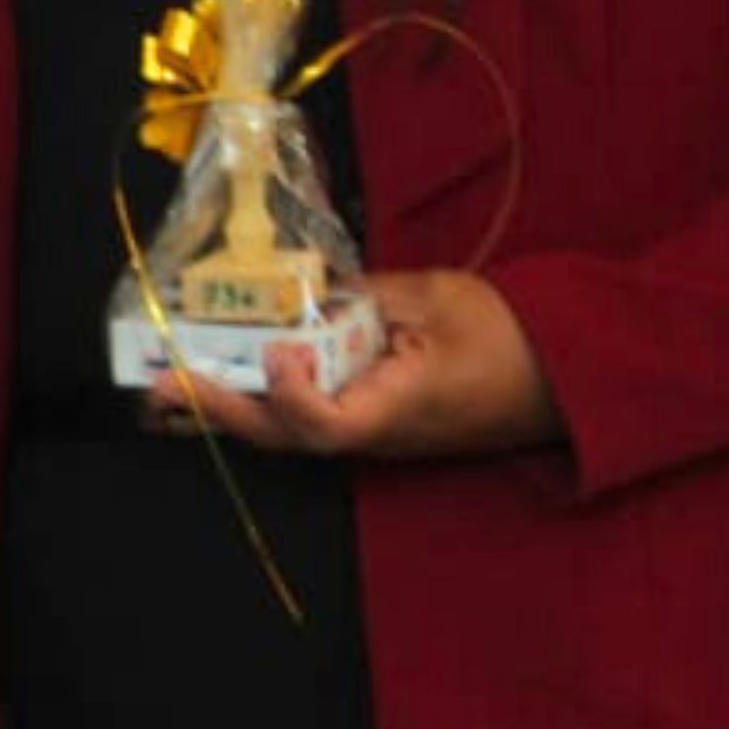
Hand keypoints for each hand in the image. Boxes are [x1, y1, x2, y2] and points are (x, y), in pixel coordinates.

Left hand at [175, 268, 561, 460]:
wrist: (568, 375)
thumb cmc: (510, 335)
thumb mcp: (436, 297)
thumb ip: (363, 296)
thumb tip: (301, 294)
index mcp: (400, 407)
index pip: (325, 423)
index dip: (287, 395)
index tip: (274, 351)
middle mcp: (379, 433)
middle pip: (287, 435)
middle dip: (219, 409)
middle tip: (160, 385)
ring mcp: (377, 433)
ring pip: (292, 432)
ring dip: (230, 409)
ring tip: (171, 388)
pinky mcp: (378, 421)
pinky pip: (312, 419)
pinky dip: (263, 401)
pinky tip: (227, 381)